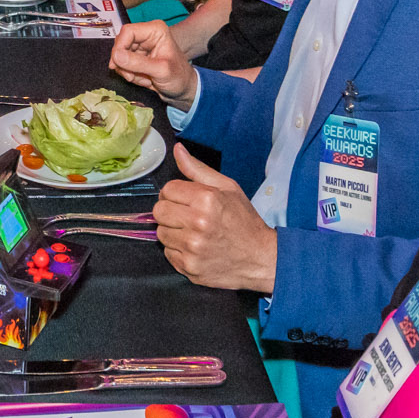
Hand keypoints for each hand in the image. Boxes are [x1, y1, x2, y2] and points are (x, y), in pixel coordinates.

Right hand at [109, 20, 196, 106]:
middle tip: (132, 76)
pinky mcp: (136, 57)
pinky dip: (129, 74)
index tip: (117, 64)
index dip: (120, 47)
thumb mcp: (161, 71)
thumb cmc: (179, 78)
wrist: (182, 89)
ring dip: (127, 71)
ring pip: (119, 55)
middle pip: (121, 43)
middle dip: (124, 63)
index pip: (127, 31)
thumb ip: (138, 63)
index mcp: (155, 31)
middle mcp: (146, 35)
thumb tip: (116, 56)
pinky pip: (122, 64)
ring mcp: (140, 46)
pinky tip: (143, 79)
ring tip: (144, 79)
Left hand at [152, 146, 277, 292]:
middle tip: (188, 216)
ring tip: (193, 232)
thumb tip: (178, 150)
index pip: (167, 190)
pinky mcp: (189, 267)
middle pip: (158, 211)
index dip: (176, 194)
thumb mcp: (227, 188)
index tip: (187, 201)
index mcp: (207, 200)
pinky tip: (195, 247)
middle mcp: (198, 224)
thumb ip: (198, 169)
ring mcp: (192, 248)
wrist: (260, 258)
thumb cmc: (244, 221)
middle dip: (170, 211)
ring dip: (173, 231)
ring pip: (160, 233)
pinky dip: (178, 250)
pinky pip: (168, 253)